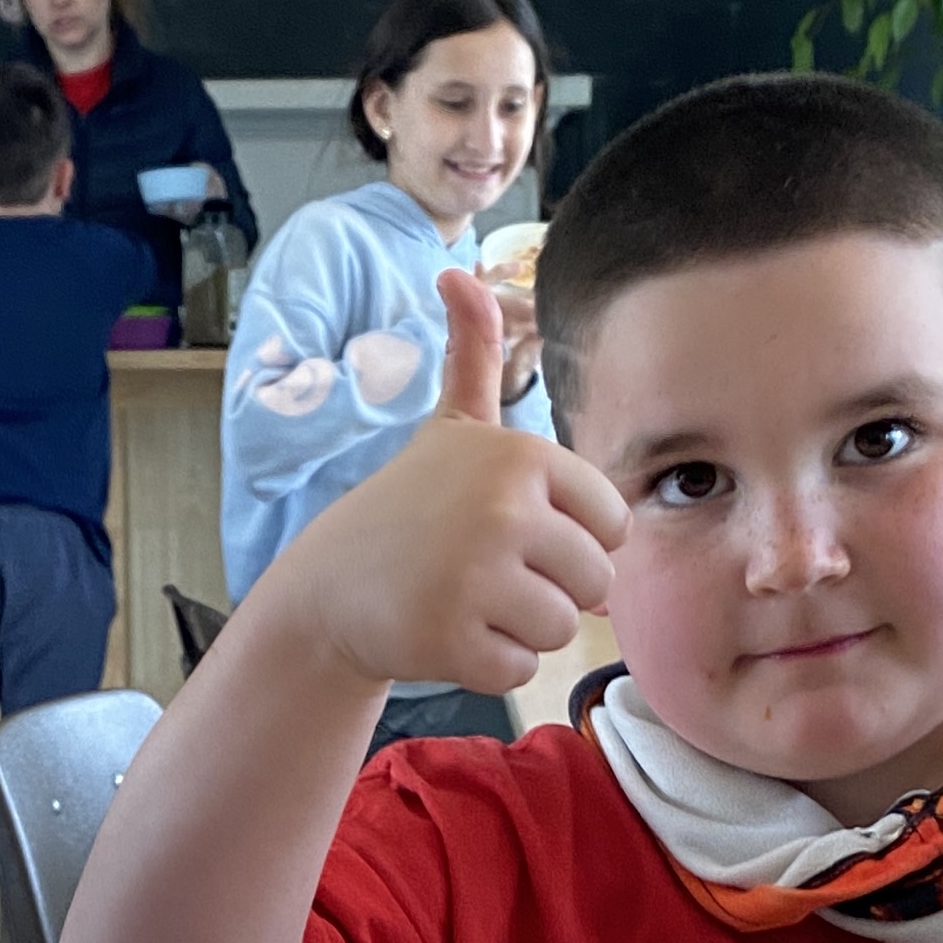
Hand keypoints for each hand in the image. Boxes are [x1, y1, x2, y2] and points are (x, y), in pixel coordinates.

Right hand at [270, 268, 623, 692]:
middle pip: (596, 581)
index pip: (614, 524)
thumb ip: (474, 357)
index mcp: (522, 456)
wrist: (327, 588)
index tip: (511, 533)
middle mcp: (505, 509)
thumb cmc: (407, 510)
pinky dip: (489, 664)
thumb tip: (459, 272)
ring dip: (520, 628)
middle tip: (485, 575)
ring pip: (562, 627)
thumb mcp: (449, 430)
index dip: (571, 540)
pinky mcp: (454, 639)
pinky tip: (447, 634)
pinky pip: (522, 670)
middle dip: (549, 590)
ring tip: (465, 601)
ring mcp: (477, 576)